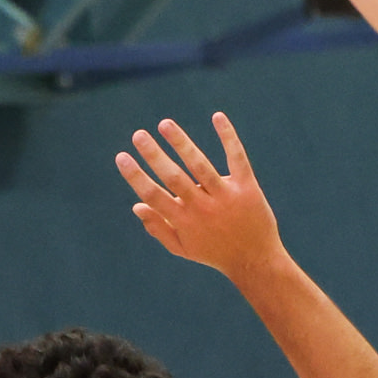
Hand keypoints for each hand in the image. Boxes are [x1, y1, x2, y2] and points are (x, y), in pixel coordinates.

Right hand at [119, 111, 284, 277]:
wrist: (255, 261)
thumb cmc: (214, 252)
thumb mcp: (183, 247)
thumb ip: (159, 228)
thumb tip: (136, 206)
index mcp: (183, 221)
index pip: (153, 195)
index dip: (135, 176)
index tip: (122, 157)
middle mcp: (202, 208)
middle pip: (173, 177)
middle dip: (154, 155)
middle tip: (138, 135)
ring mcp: (225, 197)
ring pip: (200, 165)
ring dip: (181, 143)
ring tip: (164, 124)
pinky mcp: (247, 188)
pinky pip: (236, 158)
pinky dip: (227, 137)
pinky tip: (217, 116)